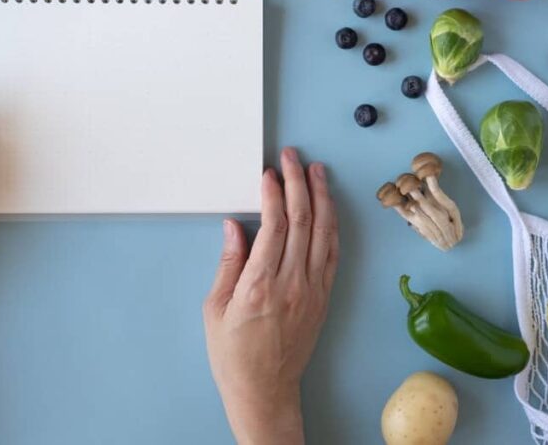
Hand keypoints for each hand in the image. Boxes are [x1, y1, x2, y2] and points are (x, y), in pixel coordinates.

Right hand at [203, 148, 338, 444]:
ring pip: (323, 232)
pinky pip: (332, 253)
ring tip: (317, 171)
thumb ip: (229, 263)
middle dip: (298, 182)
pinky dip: (331, 225)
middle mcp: (291, 283)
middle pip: (301, 220)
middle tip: (293, 157)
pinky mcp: (323, 297)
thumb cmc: (233, 354)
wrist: (264, 390)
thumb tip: (234, 226)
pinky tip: (329, 207)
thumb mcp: (215, 308)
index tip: (269, 172)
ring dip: (321, 197)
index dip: (273, 193)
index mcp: (259, 285)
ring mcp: (312, 289)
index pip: (273, 225)